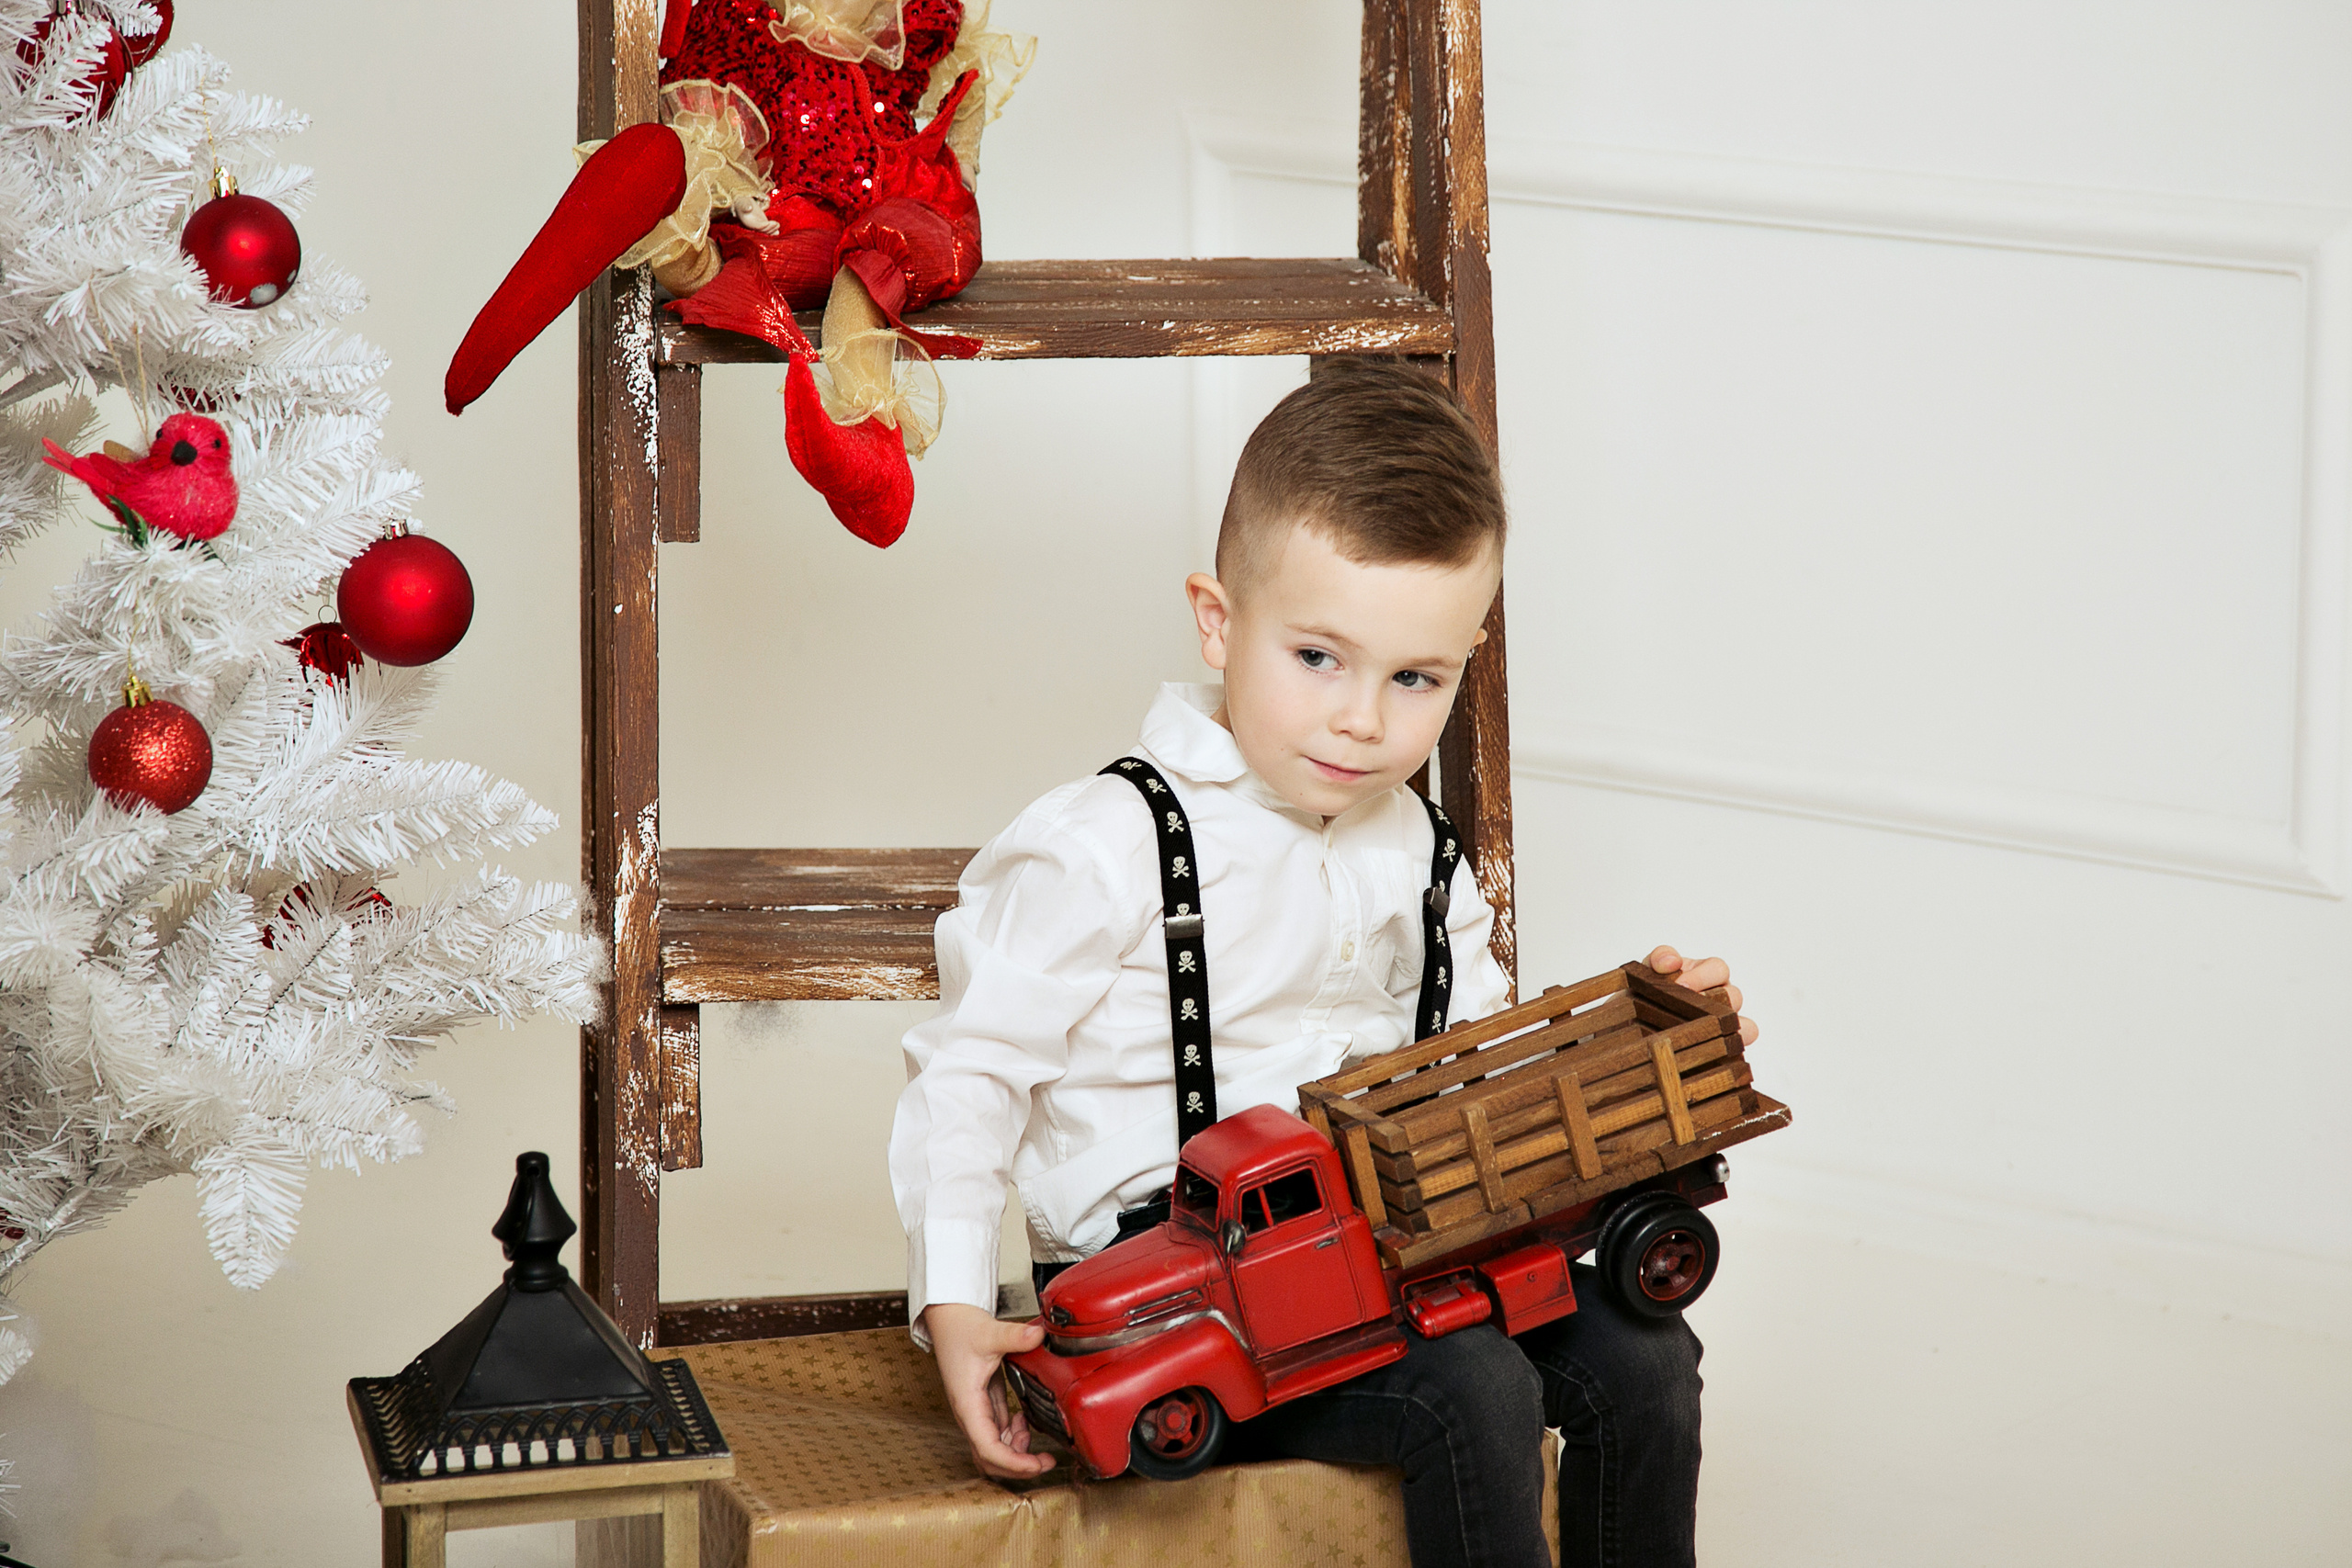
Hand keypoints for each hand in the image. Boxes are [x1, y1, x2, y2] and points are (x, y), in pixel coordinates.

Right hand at [921, 1302, 1056, 1479]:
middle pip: (990, 1459)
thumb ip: (1015, 1336)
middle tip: (1045, 1461)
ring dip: (1016, 1451)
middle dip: (1017, 1466)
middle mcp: (970, 1414)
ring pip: (994, 1449)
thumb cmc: (960, 1329)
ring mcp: (976, 1411)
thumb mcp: (990, 1333)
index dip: (1013, 1463)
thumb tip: (1038, 1335)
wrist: (949, 1319)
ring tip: (1032, 1435)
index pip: (988, 1449)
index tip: (1037, 1464)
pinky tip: (1023, 1421)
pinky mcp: (984, 1403)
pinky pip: (998, 1433)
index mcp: (968, 1404)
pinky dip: (1013, 1435)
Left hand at [1646, 945, 1759, 1046]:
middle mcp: (1723, 995)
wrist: (1641, 1020)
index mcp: (1708, 973)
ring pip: (1742, 1021)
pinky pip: (1744, 1042)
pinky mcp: (1728, 1042)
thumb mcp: (1651, 969)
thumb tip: (1671, 961)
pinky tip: (1712, 1048)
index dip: (1701, 977)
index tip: (1681, 984)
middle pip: (1734, 995)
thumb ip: (1659, 958)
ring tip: (1697, 1031)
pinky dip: (1735, 1044)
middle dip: (1710, 1003)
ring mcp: (1728, 1019)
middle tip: (1686, 1009)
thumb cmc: (1653, 990)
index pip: (1718, 969)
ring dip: (1722, 1026)